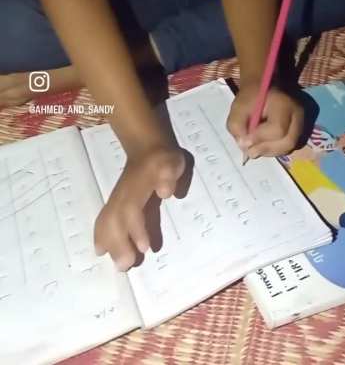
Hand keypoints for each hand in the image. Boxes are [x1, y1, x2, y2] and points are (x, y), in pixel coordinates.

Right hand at [94, 144, 185, 269]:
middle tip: (125, 266)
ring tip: (117, 264)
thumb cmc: (164, 159)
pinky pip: (103, 219)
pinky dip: (100, 235)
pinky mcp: (115, 203)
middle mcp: (123, 194)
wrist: (148, 148)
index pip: (132, 208)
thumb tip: (166, 191)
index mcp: (138, 185)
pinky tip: (100, 250)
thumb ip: (170, 174)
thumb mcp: (173, 161)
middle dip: (118, 243)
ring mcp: (117, 198)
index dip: (136, 228)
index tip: (144, 248)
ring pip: (107, 221)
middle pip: (115, 219)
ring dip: (109, 243)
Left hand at [227, 83, 302, 158]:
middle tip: (249, 150)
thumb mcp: (238, 107)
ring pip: (289, 147)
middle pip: (288, 142)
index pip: (278, 128)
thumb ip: (237, 126)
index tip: (245, 140)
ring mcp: (301, 123)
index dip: (260, 138)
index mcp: (283, 103)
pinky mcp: (299, 130)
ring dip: (269, 151)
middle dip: (266, 149)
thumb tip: (245, 145)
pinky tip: (263, 144)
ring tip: (255, 146)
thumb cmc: (250, 97)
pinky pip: (289, 147)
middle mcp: (297, 114)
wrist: (264, 88)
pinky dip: (274, 150)